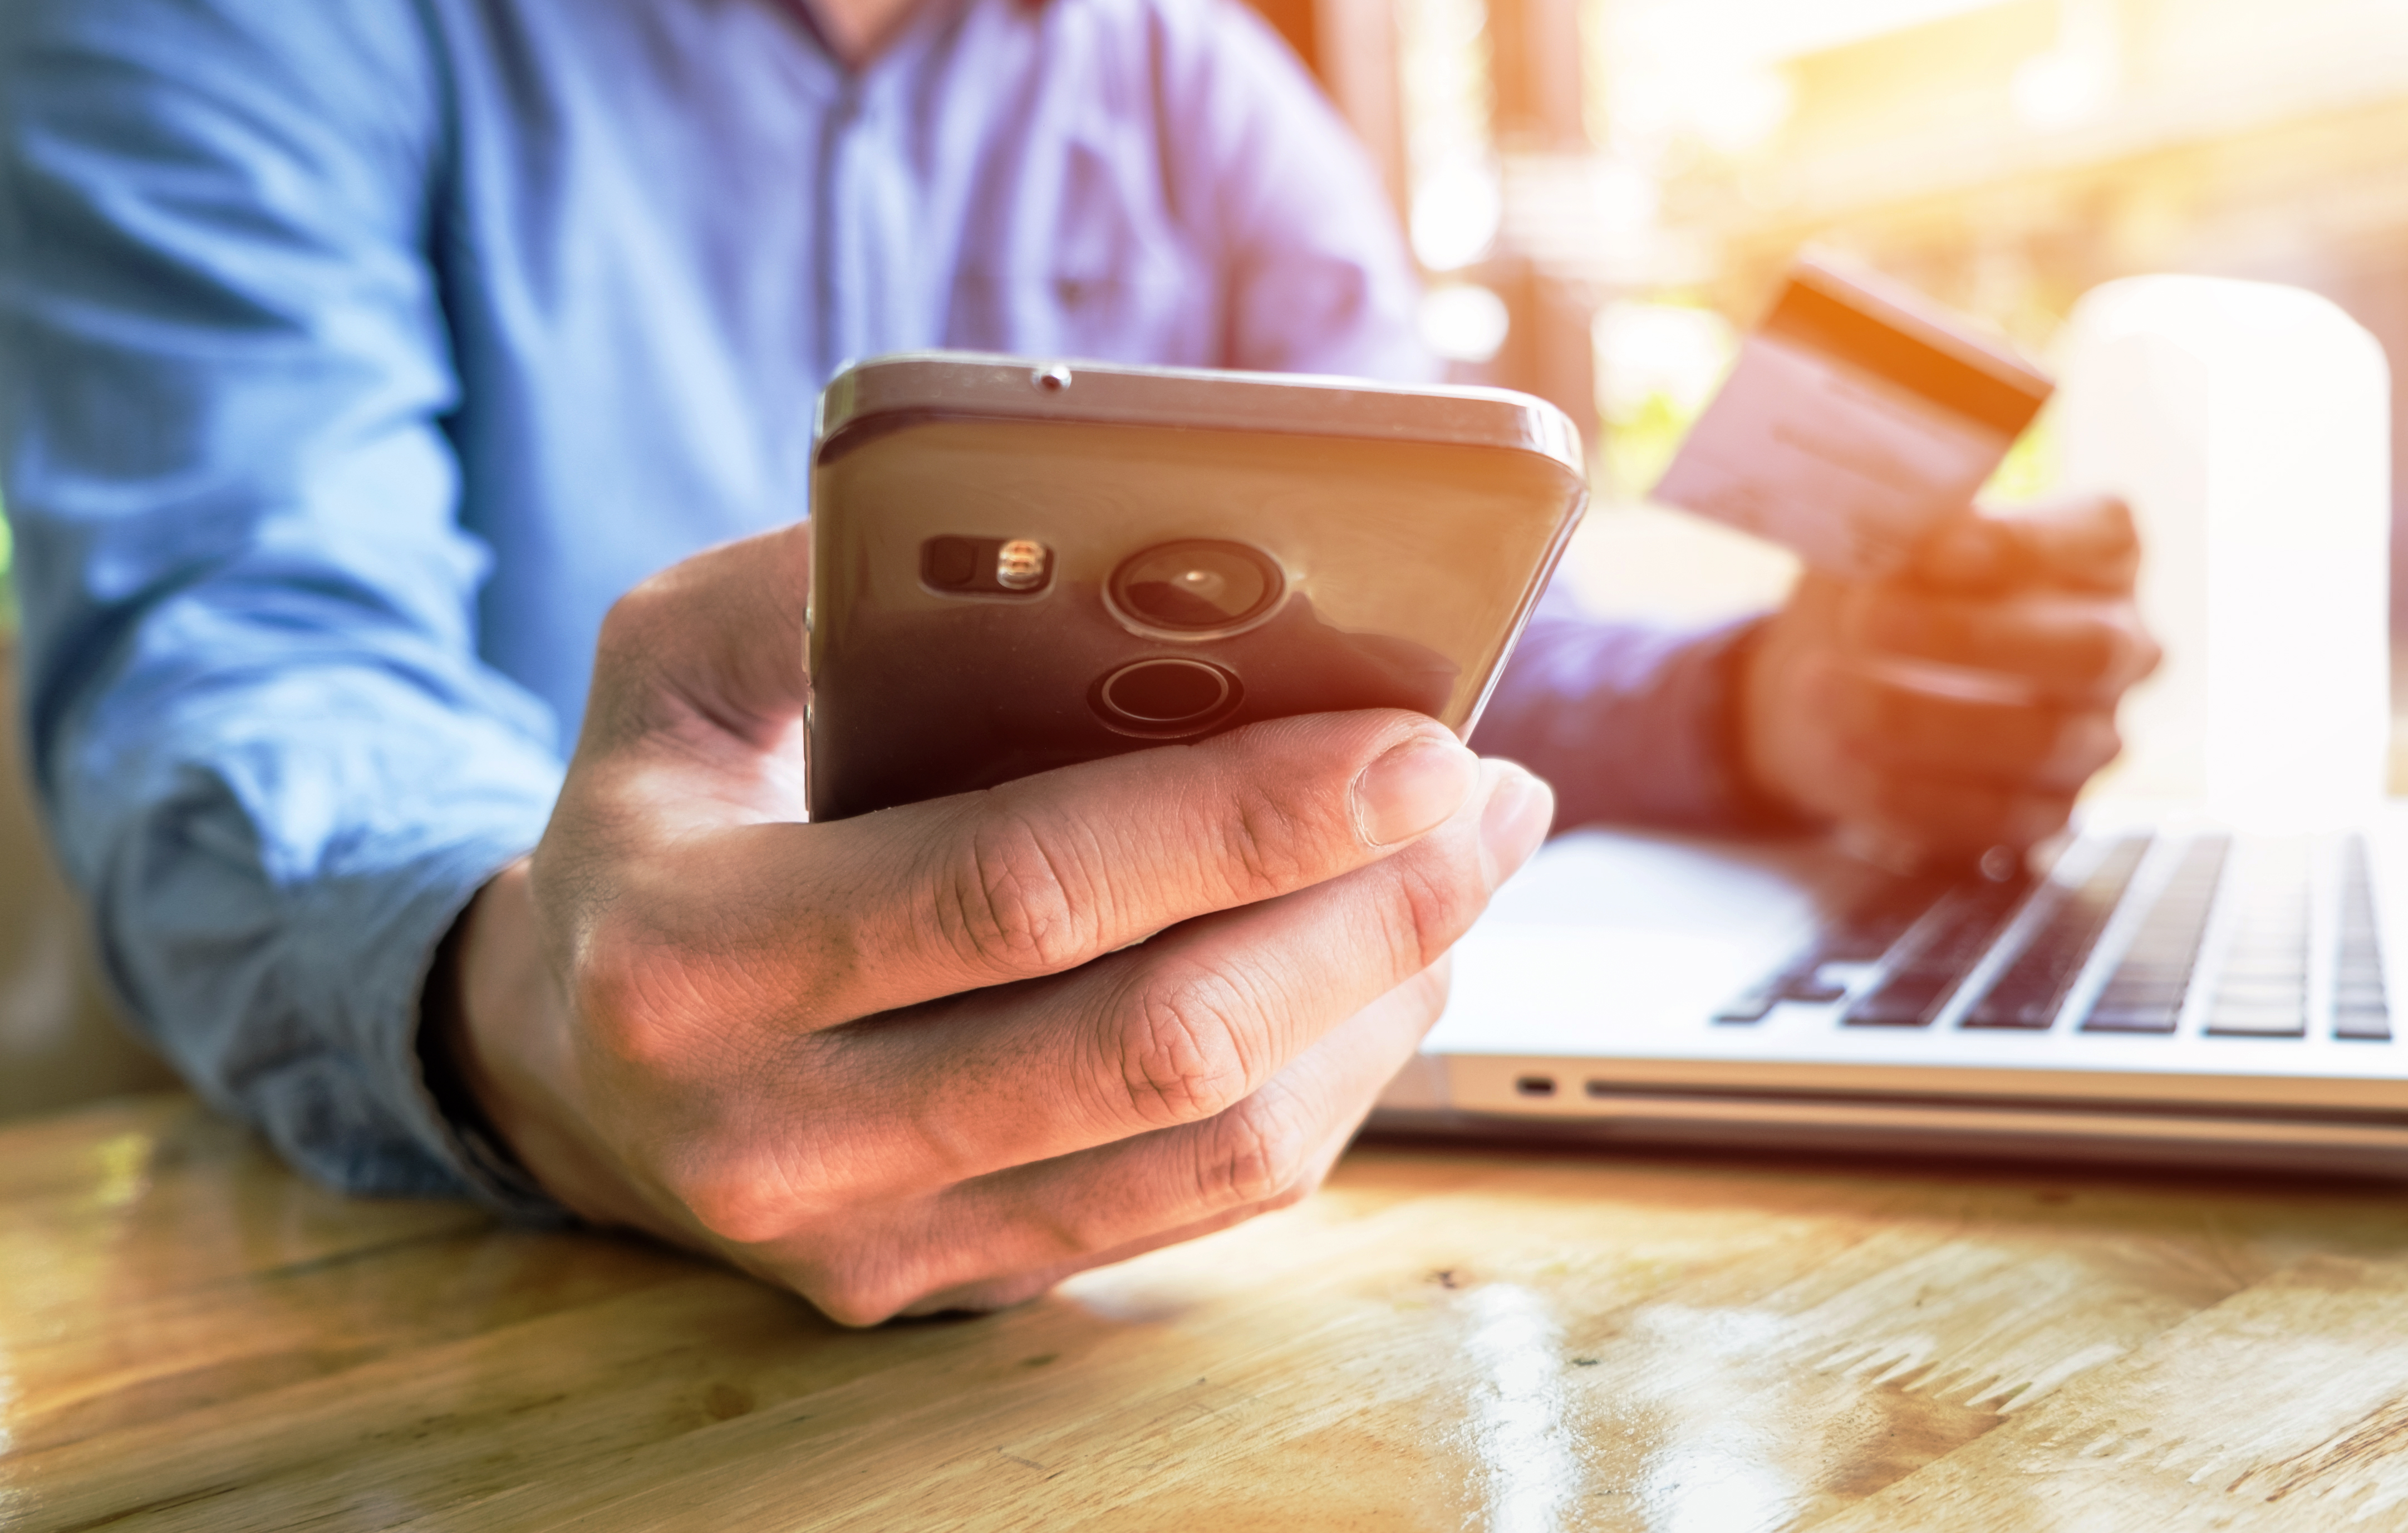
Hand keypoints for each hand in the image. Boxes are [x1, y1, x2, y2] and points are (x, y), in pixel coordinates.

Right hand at [439, 525, 1553, 1323]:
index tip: (1415, 743)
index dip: (1243, 822)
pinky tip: (1385, 971)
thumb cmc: (654, 823)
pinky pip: (1194, 1202)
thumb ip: (824, 584)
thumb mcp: (670, 666)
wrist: (564, 1060)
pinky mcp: (956, 1285)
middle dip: (1363, 914)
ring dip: (1378, 1003)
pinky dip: (1327, 1085)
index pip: (1022, 894)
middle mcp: (778, 1139)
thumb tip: (1060, 540)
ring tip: (1466, 869)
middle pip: (1153, 1046)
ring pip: (1206, 1149)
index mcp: (691, 959)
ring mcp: (874, 1243)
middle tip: (1488, 799)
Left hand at [1735, 492, 2158, 861]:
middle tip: (1867, 620)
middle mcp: (2119, 646)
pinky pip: (1997, 814)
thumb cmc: (1874, 589)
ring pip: (2043, 740)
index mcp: (2100, 555)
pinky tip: (1839, 756)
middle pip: (2088, 649)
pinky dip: (1910, 786)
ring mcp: (2093, 738)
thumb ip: (1906, 526)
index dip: (2029, 544)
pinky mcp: (2048, 812)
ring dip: (1924, 720)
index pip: (2106, 538)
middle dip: (1972, 638)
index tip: (1938, 551)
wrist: (1825, 689)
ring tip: (1821, 690)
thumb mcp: (1882, 542)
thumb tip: (1899, 525)